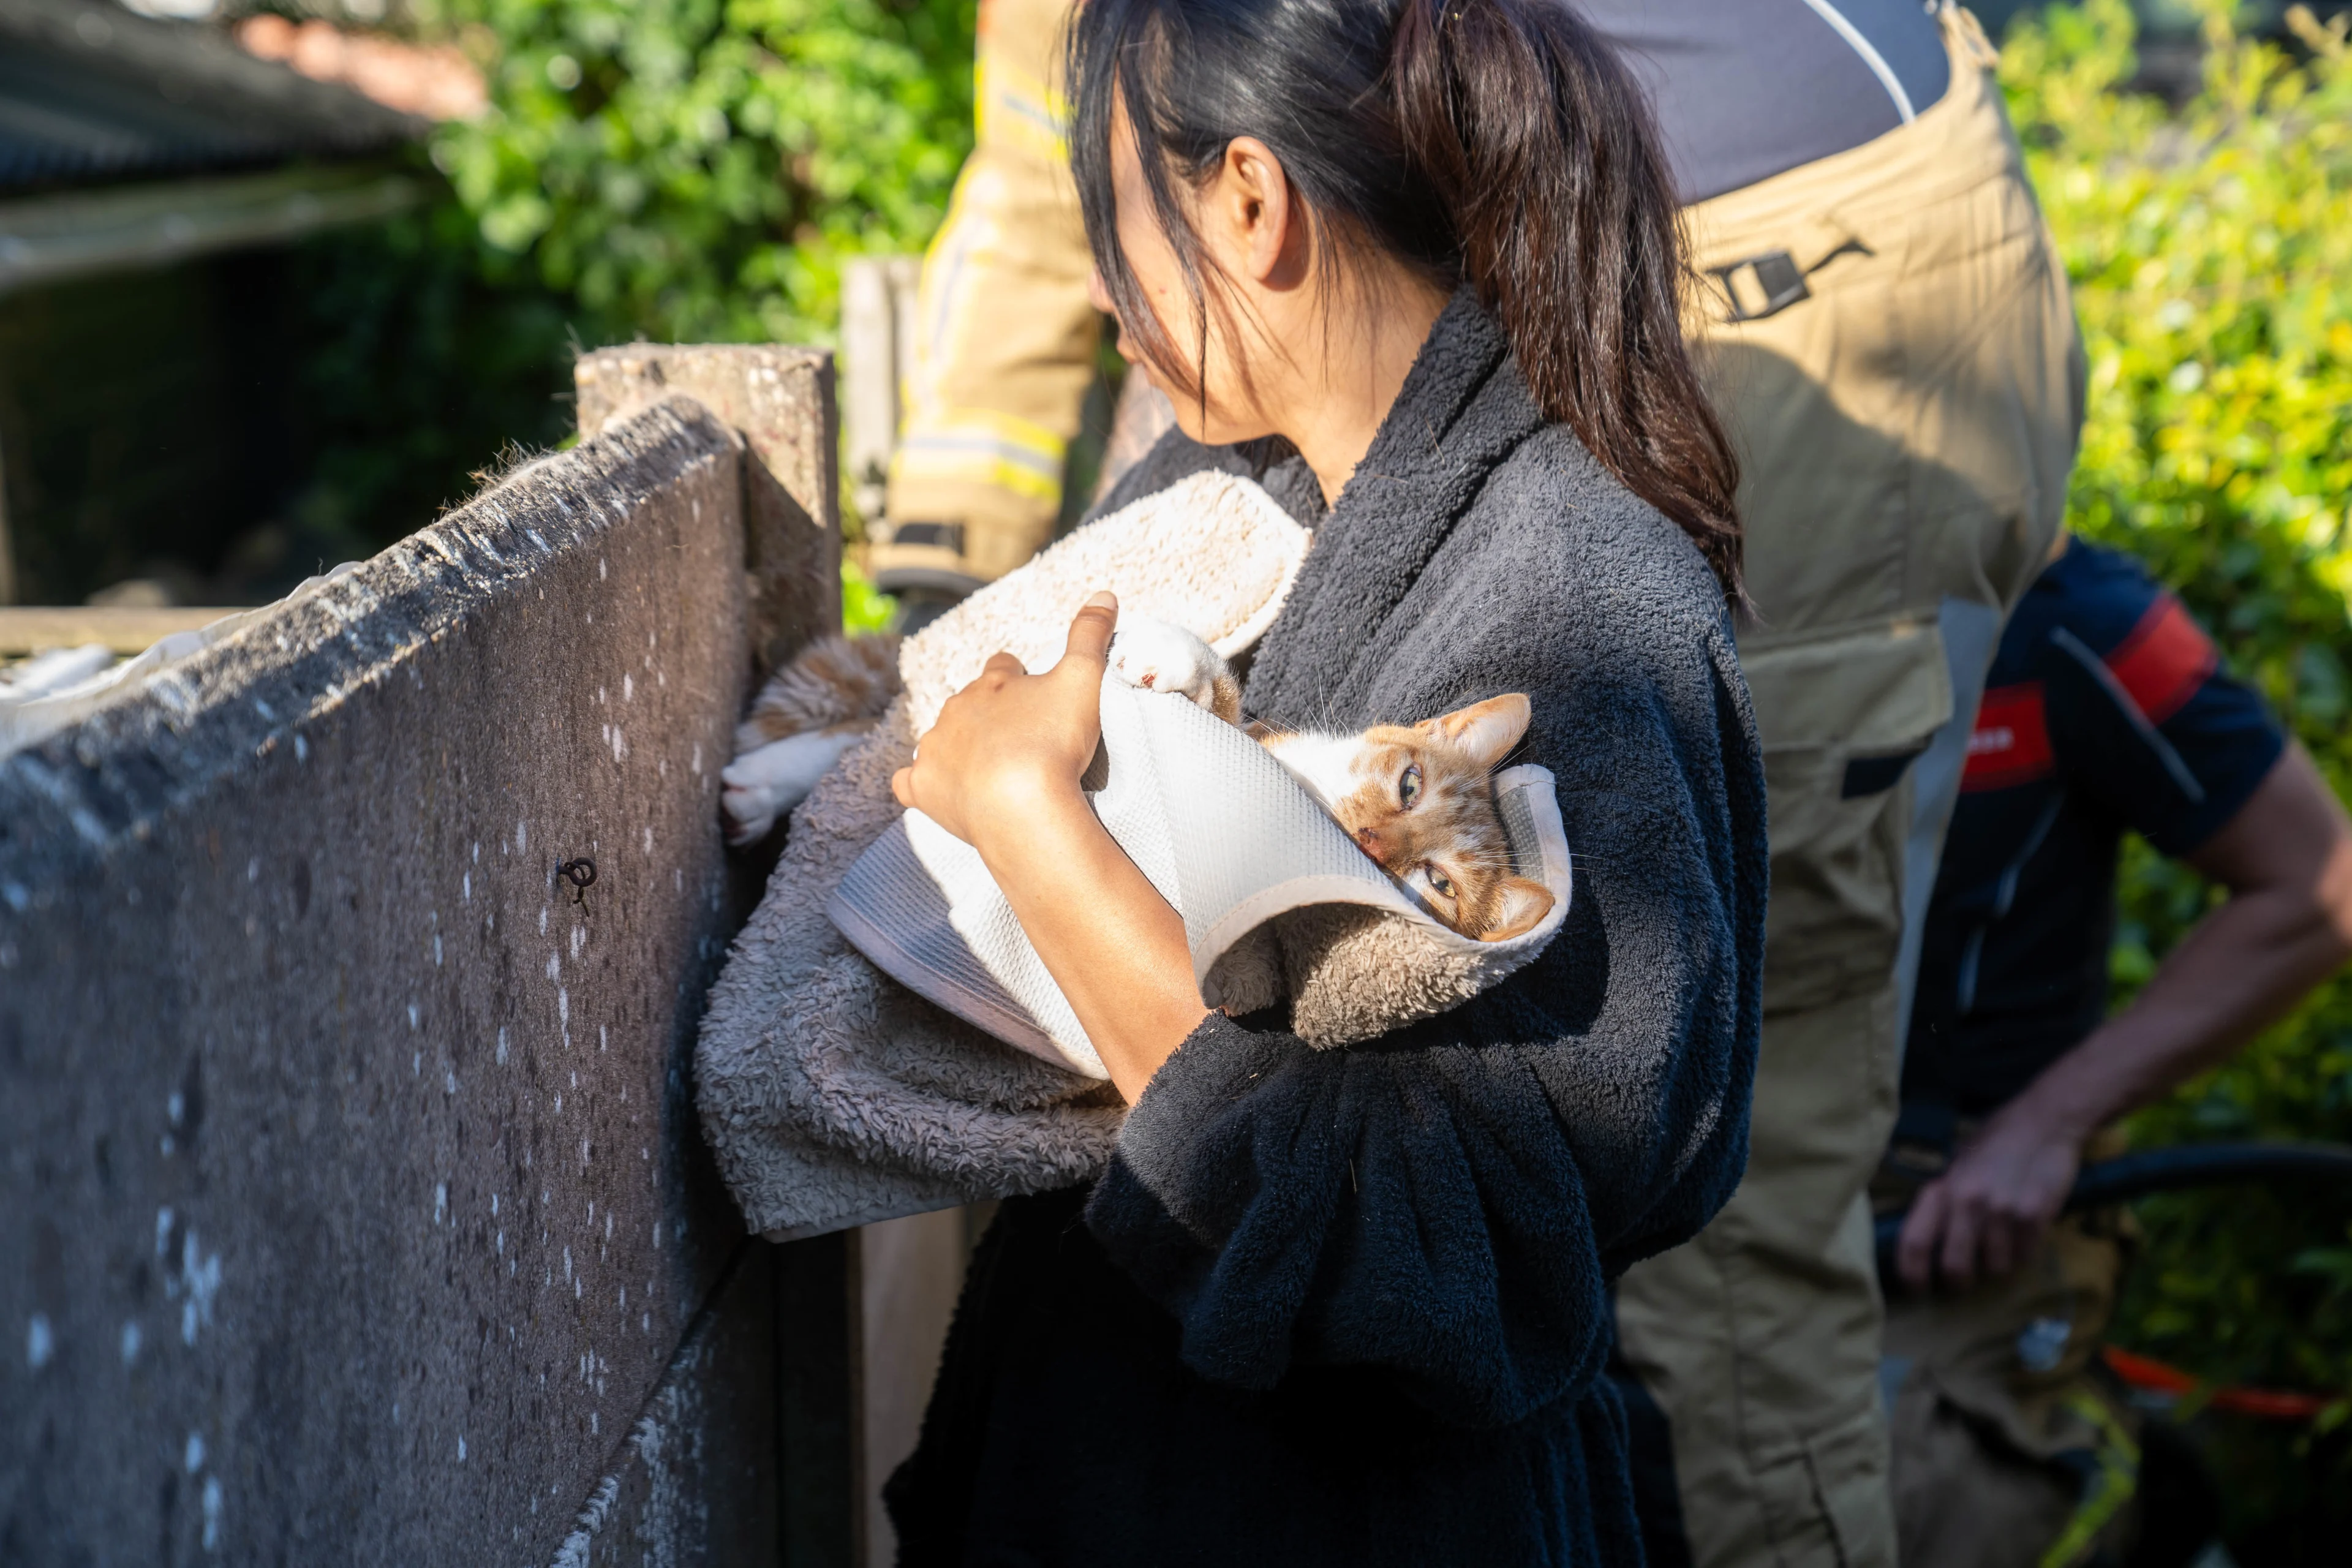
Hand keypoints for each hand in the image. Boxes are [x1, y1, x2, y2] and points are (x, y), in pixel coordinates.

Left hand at [891, 591, 1118, 852]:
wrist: (1023, 807)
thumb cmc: (1055, 743)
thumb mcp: (1083, 680)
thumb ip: (1091, 635)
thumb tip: (1104, 594)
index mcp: (993, 684)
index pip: (1001, 666)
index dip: (1016, 677)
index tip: (1030, 692)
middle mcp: (956, 709)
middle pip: (969, 703)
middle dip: (988, 715)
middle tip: (1017, 739)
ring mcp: (935, 748)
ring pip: (939, 738)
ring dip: (958, 748)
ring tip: (986, 770)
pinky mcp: (922, 787)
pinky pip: (909, 781)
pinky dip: (922, 784)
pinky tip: (936, 790)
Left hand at [1896, 1099, 2084, 1291]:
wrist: (2044, 1122)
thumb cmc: (1994, 1143)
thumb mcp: (1957, 1167)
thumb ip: (1944, 1201)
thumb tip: (1928, 1242)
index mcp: (1943, 1189)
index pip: (1914, 1241)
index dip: (1911, 1274)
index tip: (1916, 1288)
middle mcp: (1969, 1202)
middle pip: (1954, 1268)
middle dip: (1958, 1282)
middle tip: (1962, 1280)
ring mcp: (2004, 1211)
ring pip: (1996, 1268)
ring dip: (1997, 1264)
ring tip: (2001, 1242)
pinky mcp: (2036, 1216)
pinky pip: (2025, 1256)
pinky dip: (2023, 1253)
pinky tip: (2024, 1232)